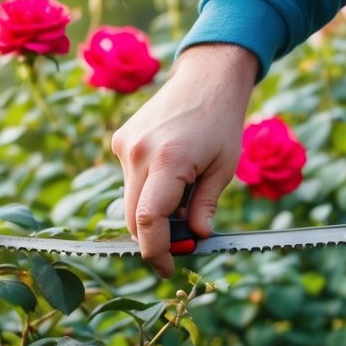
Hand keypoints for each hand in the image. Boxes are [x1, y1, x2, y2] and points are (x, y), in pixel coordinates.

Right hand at [111, 44, 257, 276]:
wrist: (206, 77)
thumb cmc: (222, 121)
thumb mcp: (224, 168)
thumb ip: (206, 206)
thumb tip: (195, 238)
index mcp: (169, 160)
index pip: (149, 220)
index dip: (156, 251)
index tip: (168, 267)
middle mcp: (139, 152)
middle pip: (134, 217)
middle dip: (156, 237)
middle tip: (186, 239)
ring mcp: (125, 144)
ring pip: (130, 201)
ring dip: (153, 212)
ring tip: (186, 194)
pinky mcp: (121, 140)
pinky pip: (130, 179)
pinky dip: (147, 189)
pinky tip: (173, 172)